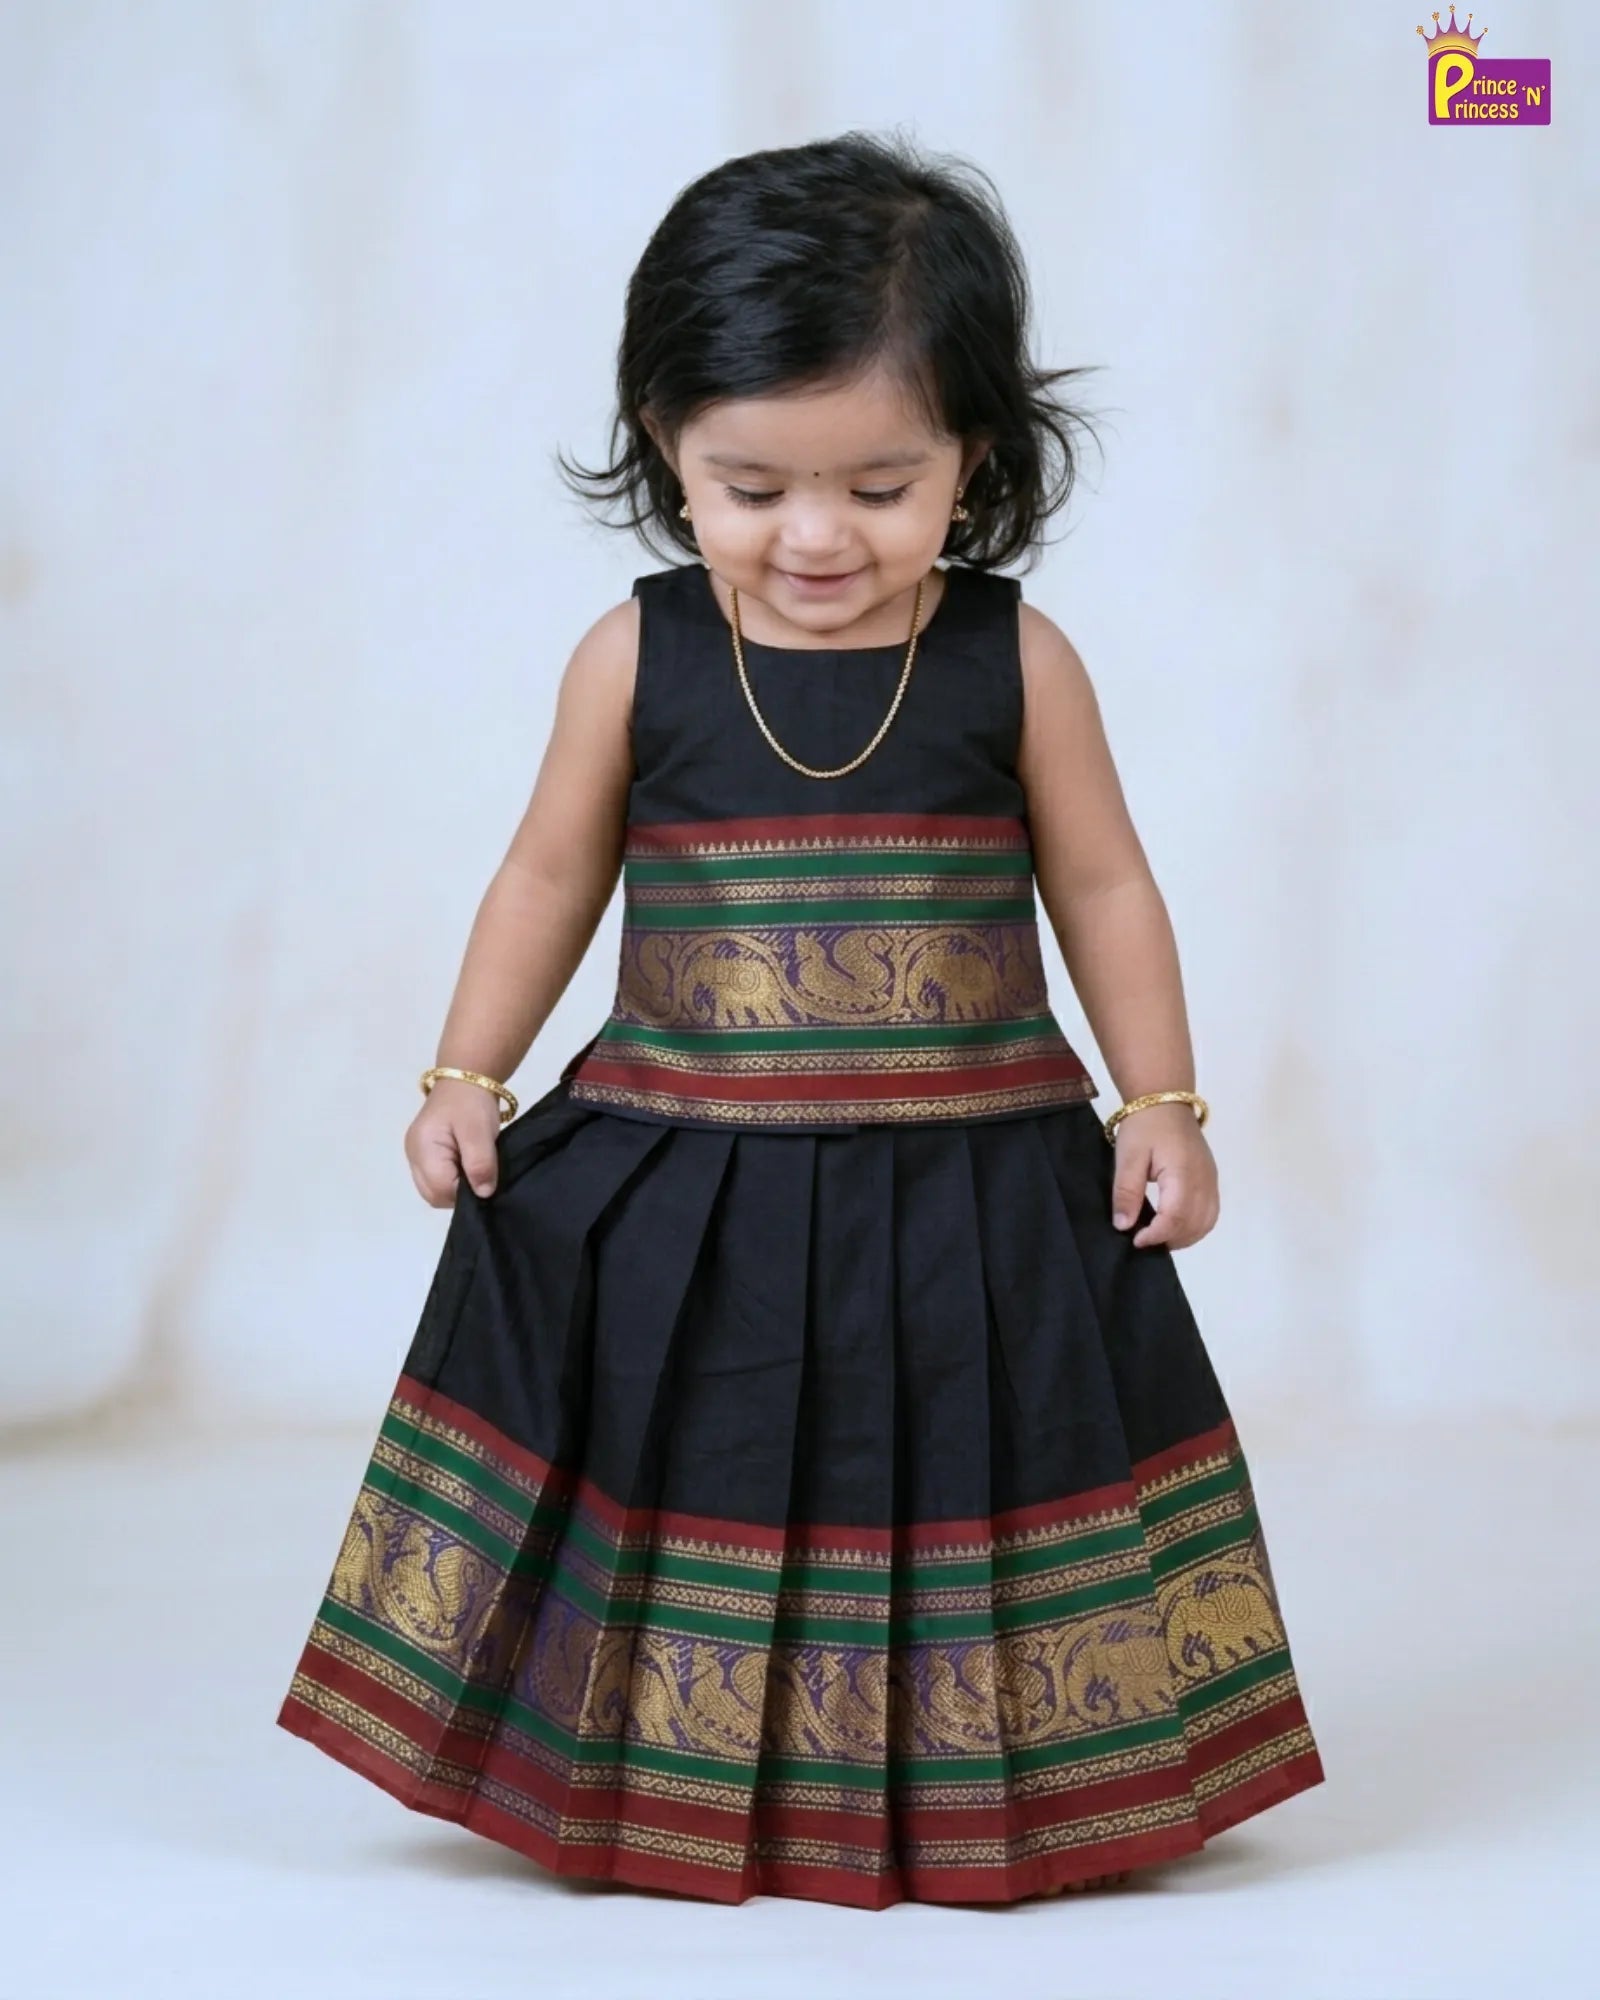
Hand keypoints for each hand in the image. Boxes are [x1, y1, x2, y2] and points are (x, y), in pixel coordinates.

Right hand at [405, 1078, 503, 1207]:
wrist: (465, 1077)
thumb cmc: (472, 1103)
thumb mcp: (480, 1132)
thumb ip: (480, 1164)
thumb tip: (483, 1194)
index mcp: (423, 1149)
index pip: (440, 1190)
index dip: (465, 1193)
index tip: (484, 1180)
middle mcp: (412, 1155)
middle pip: (433, 1194)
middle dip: (458, 1193)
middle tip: (480, 1176)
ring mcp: (415, 1155)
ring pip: (433, 1189)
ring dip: (454, 1187)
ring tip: (473, 1169)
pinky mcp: (421, 1153)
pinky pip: (433, 1178)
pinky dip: (450, 1178)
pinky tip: (464, 1166)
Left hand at [1109, 1102, 1218, 1250]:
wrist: (1166, 1100)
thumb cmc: (1144, 1126)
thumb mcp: (1128, 1157)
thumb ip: (1126, 1192)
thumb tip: (1124, 1226)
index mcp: (1183, 1174)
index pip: (1175, 1218)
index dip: (1156, 1235)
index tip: (1135, 1240)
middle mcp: (1204, 1181)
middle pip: (1194, 1225)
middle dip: (1169, 1240)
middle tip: (1143, 1240)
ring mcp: (1211, 1180)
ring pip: (1206, 1223)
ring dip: (1184, 1237)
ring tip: (1158, 1236)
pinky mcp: (1211, 1179)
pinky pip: (1210, 1213)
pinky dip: (1195, 1226)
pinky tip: (1174, 1226)